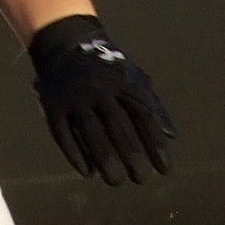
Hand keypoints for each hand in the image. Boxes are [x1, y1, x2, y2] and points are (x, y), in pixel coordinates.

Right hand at [28, 14, 174, 185]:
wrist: (64, 43)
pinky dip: (76, 156)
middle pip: (118, 128)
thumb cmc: (106, 68)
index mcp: (121, 79)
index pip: (143, 115)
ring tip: (116, 181)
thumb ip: (151, 102)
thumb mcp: (131, 75)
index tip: (165, 169)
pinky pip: (64, 136)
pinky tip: (88, 173)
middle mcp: (98, 87)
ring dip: (106, 162)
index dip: (155, 144)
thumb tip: (172, 135)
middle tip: (142, 179)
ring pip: (92, 135)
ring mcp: (74, 96)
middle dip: (133, 158)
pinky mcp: (52, 105)